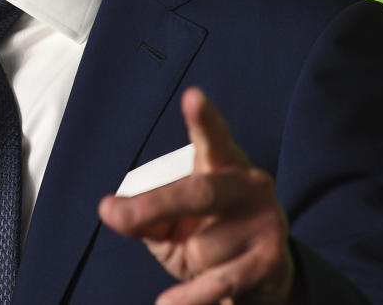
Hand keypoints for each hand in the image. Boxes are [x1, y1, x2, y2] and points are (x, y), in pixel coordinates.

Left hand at [98, 87, 295, 304]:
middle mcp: (249, 184)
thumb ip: (142, 214)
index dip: (203, 118)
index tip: (193, 97)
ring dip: (192, 263)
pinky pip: (218, 281)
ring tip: (209, 262)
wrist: (261, 281)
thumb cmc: (208, 238)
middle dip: (155, 205)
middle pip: (199, 192)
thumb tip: (110, 210)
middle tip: (116, 213)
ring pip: (203, 247)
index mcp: (223, 163)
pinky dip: (190, 297)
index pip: (213, 136)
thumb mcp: (171, 223)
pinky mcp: (272, 259)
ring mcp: (265, 220)